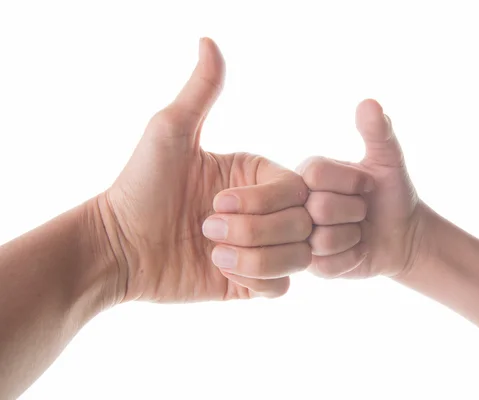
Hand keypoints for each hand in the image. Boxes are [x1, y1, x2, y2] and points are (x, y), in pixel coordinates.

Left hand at [98, 38, 311, 302]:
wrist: (118, 247)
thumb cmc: (140, 186)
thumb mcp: (169, 132)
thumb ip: (200, 91)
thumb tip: (208, 41)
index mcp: (256, 176)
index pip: (297, 189)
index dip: (263, 202)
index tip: (214, 202)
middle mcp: (266, 210)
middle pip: (303, 224)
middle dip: (255, 231)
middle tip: (205, 228)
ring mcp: (261, 248)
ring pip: (298, 257)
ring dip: (256, 258)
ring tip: (213, 252)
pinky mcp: (251, 282)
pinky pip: (282, 288)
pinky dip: (257, 281)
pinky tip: (221, 271)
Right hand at [297, 99, 425, 278]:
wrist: (402, 234)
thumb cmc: (391, 194)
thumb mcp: (388, 160)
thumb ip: (378, 132)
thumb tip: (369, 103)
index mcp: (309, 172)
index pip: (316, 175)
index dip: (350, 183)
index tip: (366, 186)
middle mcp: (298, 203)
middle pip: (320, 208)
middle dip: (354, 211)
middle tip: (361, 211)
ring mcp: (301, 235)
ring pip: (322, 240)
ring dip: (353, 237)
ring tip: (358, 230)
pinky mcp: (310, 265)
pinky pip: (328, 265)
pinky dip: (351, 258)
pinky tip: (356, 250)